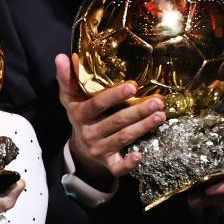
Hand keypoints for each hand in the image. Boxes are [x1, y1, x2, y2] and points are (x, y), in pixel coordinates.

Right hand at [55, 53, 166, 186]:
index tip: (132, 86)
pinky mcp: (107, 163)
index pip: (97, 104)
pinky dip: (128, 164)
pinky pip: (117, 167)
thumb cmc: (80, 114)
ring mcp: (98, 149)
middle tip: (157, 102)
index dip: (113, 96)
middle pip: (115, 122)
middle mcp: (88, 132)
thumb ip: (66, 77)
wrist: (80, 148)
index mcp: (80, 114)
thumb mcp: (70, 96)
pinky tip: (141, 155)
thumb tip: (62, 56)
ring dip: (143, 128)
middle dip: (137, 112)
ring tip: (161, 116)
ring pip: (122, 138)